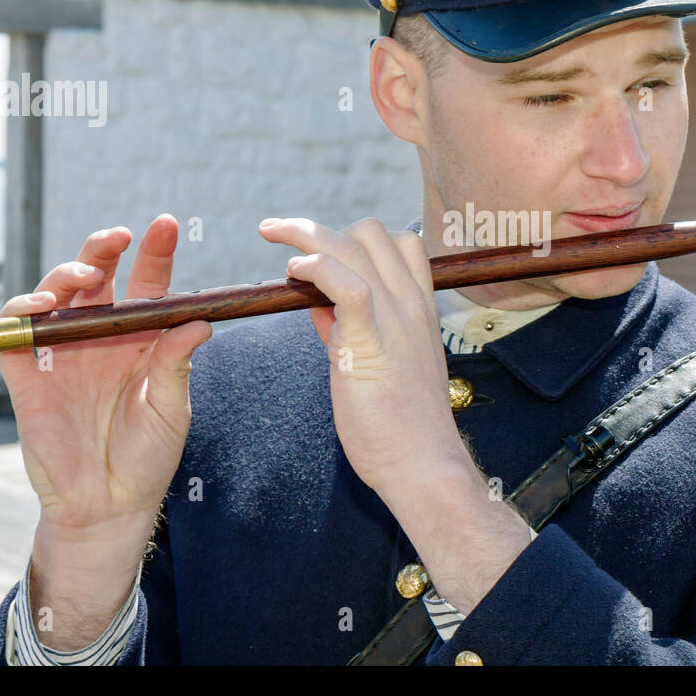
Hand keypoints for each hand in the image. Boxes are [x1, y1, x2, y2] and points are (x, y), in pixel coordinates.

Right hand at [0, 214, 212, 532]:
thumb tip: (200, 320)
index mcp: (140, 340)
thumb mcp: (171, 408)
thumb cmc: (148, 455)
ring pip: (55, 296)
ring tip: (86, 274)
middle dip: (103, 250)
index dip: (155, 253)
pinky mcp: (27, 378)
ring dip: (66, 274)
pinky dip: (22, 311)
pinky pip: (15, 333)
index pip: (147, 286)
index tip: (168, 225)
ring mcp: (61, 355)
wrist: (109, 505)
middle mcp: (100, 338)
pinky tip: (43, 305)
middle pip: (96, 279)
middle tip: (118, 237)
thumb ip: (176, 364)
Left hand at [259, 217, 465, 494]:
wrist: (423, 467)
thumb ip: (349, 328)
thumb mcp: (377, 365)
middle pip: (372, 232)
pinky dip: (316, 266)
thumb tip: (318, 302)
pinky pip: (347, 284)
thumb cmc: (400, 426)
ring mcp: (395, 321)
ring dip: (306, 233)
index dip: (357, 238)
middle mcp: (411, 305)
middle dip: (321, 228)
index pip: (399, 243)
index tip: (321, 251)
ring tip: (273, 235)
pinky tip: (294, 272)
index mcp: (418, 309)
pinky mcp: (371, 343)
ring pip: (355, 245)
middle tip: (283, 239)